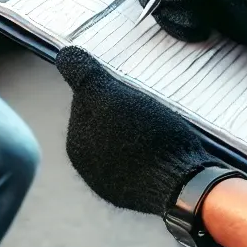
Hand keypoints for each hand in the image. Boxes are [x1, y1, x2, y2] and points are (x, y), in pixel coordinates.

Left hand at [56, 47, 230, 215]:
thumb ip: (82, 75)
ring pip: (125, 140)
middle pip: (105, 122)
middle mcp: (91, 169)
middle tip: (147, 108)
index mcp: (77, 146)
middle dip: (124, 110)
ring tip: (159, 126)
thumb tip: (64, 55)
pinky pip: (144, 160)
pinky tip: (166, 145)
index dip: (108, 88)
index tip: (129, 90)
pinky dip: (153, 149)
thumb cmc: (144, 138)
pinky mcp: (144, 191)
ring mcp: (118, 183)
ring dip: (139, 128)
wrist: (182, 185)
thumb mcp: (110, 95)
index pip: (86, 101)